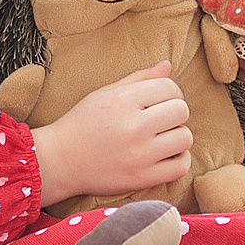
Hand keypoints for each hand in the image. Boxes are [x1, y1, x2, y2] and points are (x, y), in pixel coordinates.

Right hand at [34, 63, 192, 202]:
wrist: (60, 161)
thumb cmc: (83, 123)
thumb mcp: (106, 93)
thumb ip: (139, 79)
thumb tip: (168, 66)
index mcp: (123, 100)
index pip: (170, 87)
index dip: (169, 92)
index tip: (158, 102)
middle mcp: (133, 126)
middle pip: (181, 110)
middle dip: (174, 112)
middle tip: (160, 120)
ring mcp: (139, 155)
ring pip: (185, 138)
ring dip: (177, 136)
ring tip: (161, 138)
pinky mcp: (142, 178)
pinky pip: (181, 166)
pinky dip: (178, 160)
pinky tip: (163, 156)